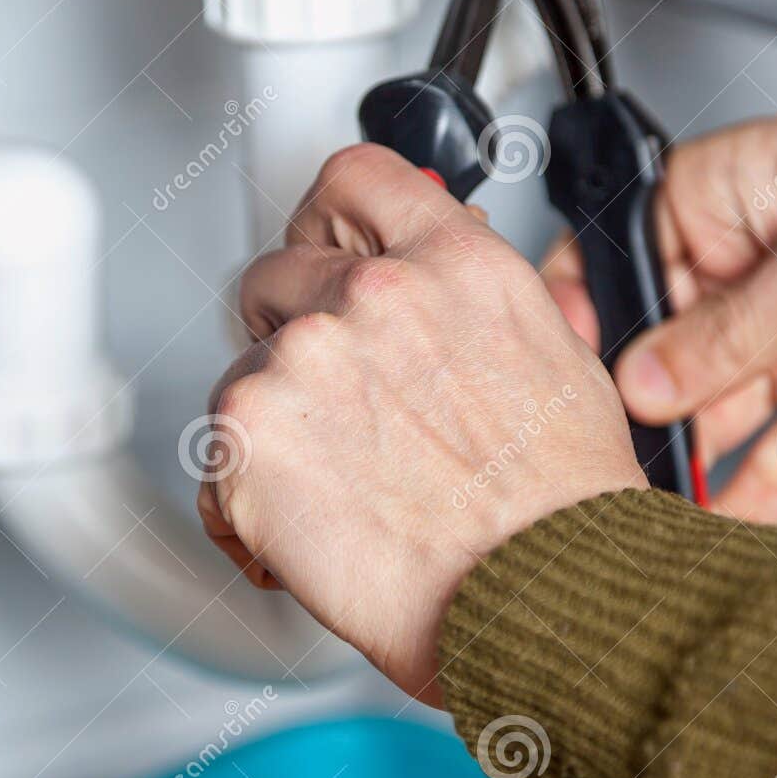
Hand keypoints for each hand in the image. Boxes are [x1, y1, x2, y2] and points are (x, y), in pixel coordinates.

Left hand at [199, 144, 644, 702]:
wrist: (546, 597)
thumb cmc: (562, 507)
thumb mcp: (554, 354)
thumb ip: (469, 300)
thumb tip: (427, 284)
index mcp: (451, 264)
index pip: (352, 179)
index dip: (327, 220)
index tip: (320, 247)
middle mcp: (369, 297)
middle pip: (276, 275)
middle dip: (293, 334)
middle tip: (337, 405)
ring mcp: (301, 365)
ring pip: (243, 374)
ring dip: (277, 426)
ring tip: (345, 491)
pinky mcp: (248, 444)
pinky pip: (214, 460)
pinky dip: (245, 501)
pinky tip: (309, 530)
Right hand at [544, 98, 776, 523]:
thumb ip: (736, 325)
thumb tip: (650, 377)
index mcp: (731, 196)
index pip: (621, 251)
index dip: (582, 312)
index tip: (561, 373)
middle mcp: (753, 268)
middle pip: (663, 350)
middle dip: (635, 412)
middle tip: (607, 461)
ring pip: (719, 413)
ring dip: (690, 463)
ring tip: (652, 505)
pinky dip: (756, 492)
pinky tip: (720, 520)